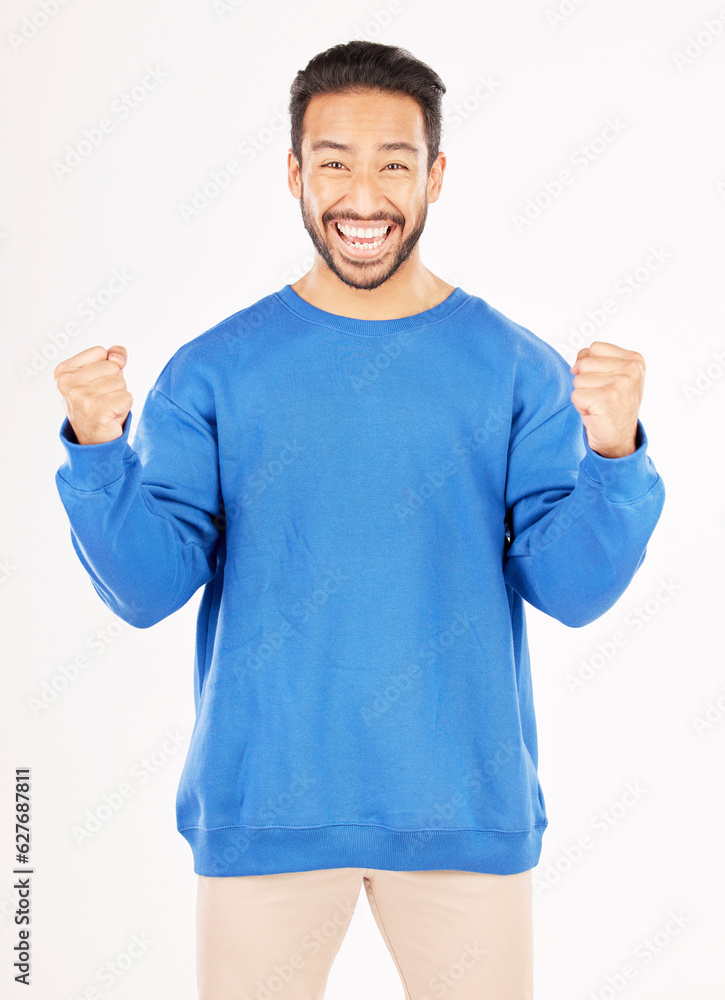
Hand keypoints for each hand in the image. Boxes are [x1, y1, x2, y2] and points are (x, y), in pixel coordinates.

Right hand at [54, 345, 131, 444]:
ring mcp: (80, 395)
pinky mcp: (96, 408)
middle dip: (115, 384)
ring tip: (106, 409)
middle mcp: (67, 382)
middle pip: (113, 367)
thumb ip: (112, 358)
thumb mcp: (101, 377)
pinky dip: (124, 408)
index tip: (96, 387)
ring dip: (119, 397)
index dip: (106, 369)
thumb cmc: (97, 407)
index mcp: (63, 371)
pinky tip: (111, 416)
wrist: (93, 441)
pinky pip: (127, 397)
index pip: (101, 352)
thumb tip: (119, 354)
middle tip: (103, 400)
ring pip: (121, 382)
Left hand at [570, 341, 644, 457]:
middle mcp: (631, 369)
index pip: (594, 348)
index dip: (591, 366)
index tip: (605, 383)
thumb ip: (595, 360)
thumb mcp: (612, 376)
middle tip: (601, 397)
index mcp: (635, 360)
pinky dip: (580, 407)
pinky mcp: (607, 399)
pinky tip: (595, 413)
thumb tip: (575, 365)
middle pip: (584, 362)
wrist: (619, 440)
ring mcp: (621, 384)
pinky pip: (575, 395)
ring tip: (599, 405)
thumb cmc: (613, 406)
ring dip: (583, 395)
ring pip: (578, 379)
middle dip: (586, 382)